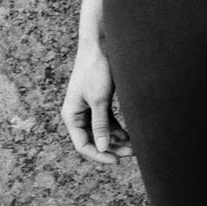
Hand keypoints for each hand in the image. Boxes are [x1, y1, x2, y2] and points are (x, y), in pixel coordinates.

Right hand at [61, 43, 133, 164]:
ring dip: (116, 140)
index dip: (99, 155)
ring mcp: (89, 108)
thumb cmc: (95, 70)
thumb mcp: (99, 100)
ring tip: (134, 146)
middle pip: (94, 140)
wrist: (100, 45)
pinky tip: (129, 135)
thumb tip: (103, 148)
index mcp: (71, 116)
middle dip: (112, 148)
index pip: (83, 145)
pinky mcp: (99, 102)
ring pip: (102, 132)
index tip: (117, 160)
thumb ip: (100, 125)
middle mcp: (78, 115)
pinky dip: (117, 129)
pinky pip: (107, 122)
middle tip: (132, 153)